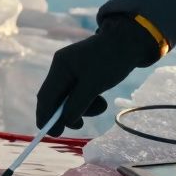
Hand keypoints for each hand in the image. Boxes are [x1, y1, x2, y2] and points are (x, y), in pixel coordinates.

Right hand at [35, 15, 161, 135]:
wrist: (129, 42)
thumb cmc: (111, 61)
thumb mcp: (94, 85)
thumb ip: (77, 104)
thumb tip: (65, 121)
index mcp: (60, 66)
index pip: (46, 96)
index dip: (46, 117)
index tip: (53, 133)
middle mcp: (62, 67)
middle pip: (56, 98)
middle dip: (66, 113)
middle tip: (79, 126)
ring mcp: (71, 70)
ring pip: (68, 97)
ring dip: (81, 107)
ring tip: (101, 106)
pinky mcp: (81, 73)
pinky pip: (78, 92)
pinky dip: (87, 100)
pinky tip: (100, 99)